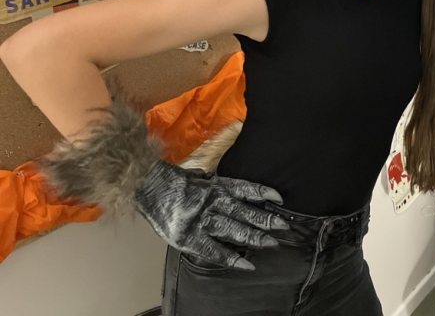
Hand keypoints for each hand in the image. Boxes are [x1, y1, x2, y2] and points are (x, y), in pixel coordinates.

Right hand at [135, 161, 287, 269]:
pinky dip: (230, 258)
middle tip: (283, 226)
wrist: (146, 186)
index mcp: (215, 185)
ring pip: (232, 229)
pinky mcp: (189, 237)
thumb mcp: (198, 176)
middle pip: (243, 210)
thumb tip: (229, 184)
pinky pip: (213, 250)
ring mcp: (200, 220)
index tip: (279, 198)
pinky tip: (246, 264)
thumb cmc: (172, 182)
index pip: (244, 188)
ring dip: (253, 237)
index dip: (262, 193)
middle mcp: (211, 201)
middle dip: (264, 219)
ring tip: (272, 243)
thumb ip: (214, 182)